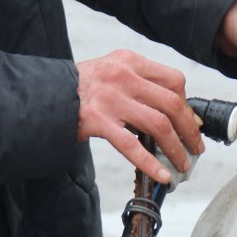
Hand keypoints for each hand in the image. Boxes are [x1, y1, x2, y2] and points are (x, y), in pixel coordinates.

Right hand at [75, 49, 202, 182]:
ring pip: (158, 124)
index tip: (192, 123)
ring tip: (181, 164)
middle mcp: (122, 76)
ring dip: (175, 148)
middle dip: (189, 130)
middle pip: (171, 103)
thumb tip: (176, 113)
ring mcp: (110, 98)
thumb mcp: (112, 73)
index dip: (188, 105)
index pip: (174, 80)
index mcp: (129, 61)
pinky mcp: (97, 120)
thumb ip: (141, 86)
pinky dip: (150, 163)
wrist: (41, 94)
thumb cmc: (81, 88)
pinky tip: (161, 175)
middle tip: (195, 147)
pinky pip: (131, 145)